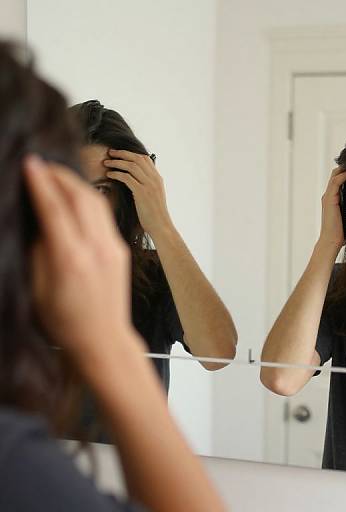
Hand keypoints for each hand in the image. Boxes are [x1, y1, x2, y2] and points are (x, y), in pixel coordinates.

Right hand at [25, 155, 133, 360]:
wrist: (102, 338)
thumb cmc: (64, 319)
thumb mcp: (39, 287)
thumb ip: (39, 248)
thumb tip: (39, 216)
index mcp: (71, 259)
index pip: (55, 209)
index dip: (40, 183)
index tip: (29, 163)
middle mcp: (96, 249)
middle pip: (80, 198)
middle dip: (60, 175)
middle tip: (41, 164)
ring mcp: (113, 248)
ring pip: (96, 203)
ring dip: (76, 183)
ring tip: (57, 174)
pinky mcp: (120, 250)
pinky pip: (104, 216)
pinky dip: (88, 199)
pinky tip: (76, 196)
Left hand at [104, 149, 170, 236]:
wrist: (161, 226)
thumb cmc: (154, 215)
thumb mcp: (153, 197)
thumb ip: (147, 186)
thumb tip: (134, 181)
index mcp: (157, 179)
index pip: (145, 159)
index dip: (131, 153)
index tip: (120, 153)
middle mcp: (154, 179)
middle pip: (137, 158)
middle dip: (122, 153)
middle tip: (110, 152)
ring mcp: (149, 186)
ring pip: (131, 166)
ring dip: (117, 162)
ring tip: (106, 163)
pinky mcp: (142, 193)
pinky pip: (127, 178)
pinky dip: (116, 174)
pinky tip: (109, 175)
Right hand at [318, 167, 345, 249]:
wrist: (332, 241)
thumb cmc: (342, 232)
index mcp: (333, 198)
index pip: (339, 178)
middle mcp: (329, 195)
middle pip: (337, 173)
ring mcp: (328, 196)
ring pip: (335, 174)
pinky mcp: (329, 199)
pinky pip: (336, 182)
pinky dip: (344, 175)